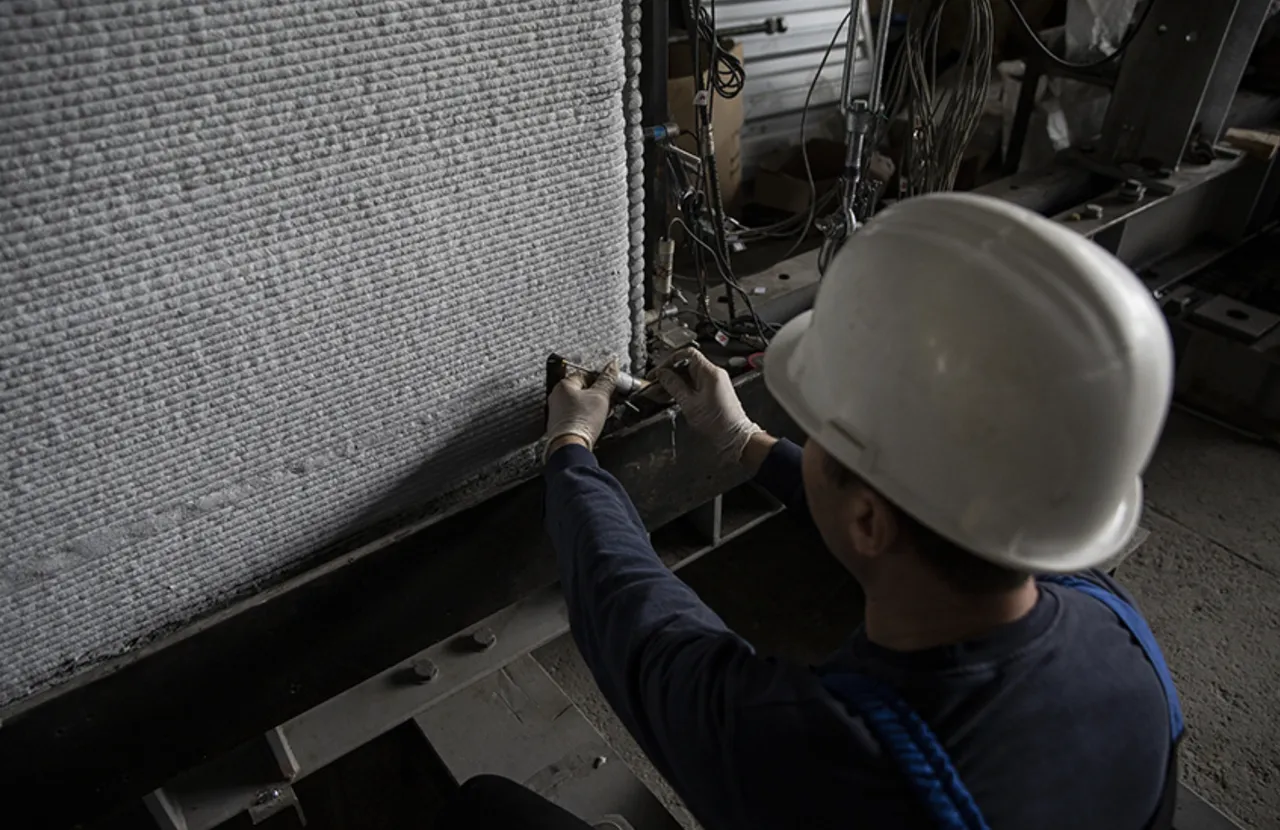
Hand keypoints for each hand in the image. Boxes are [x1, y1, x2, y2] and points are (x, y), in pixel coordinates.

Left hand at [544, 361, 618, 460]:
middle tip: (608, 401)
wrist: (570, 446)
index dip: (601, 380)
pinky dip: (586, 417)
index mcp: (564, 384)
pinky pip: (575, 416)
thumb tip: (613, 365)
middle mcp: (557, 396)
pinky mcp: (560, 424)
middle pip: (582, 390)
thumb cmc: (581, 420)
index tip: (610, 387)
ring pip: (579, 404)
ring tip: (604, 413)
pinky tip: (594, 423)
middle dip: (597, 395)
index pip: (586, 375)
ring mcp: (557, 411)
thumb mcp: (600, 396)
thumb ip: (607, 379)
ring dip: (593, 407)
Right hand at [655, 349, 761, 465]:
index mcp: (710, 372)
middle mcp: (714, 374)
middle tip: (655, 383)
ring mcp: (714, 382)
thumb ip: (674, 386)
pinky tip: (670, 396)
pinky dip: (681, 389)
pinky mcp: (713, 391)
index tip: (658, 371)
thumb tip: (662, 374)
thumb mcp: (689, 403)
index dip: (669, 360)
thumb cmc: (718, 422)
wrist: (733, 436)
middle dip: (669, 373)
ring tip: (659, 392)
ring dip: (673, 383)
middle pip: (686, 365)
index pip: (687, 354)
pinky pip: (693, 384)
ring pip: (688, 376)